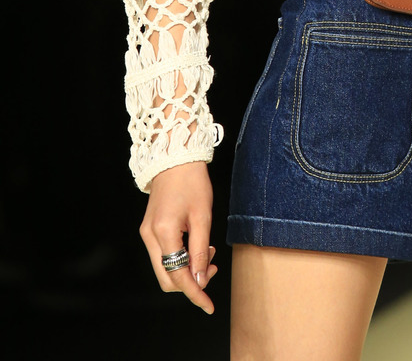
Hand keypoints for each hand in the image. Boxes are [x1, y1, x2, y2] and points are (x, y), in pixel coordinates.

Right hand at [140, 161, 217, 313]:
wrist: (176, 157)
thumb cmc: (193, 182)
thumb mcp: (203, 216)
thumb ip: (201, 251)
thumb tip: (201, 280)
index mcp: (163, 232)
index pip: (178, 276)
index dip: (195, 293)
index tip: (209, 306)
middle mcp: (149, 236)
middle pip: (167, 278)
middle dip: (190, 282)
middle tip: (212, 270)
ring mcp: (146, 233)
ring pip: (164, 268)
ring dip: (186, 270)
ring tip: (208, 253)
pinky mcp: (149, 229)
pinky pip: (163, 255)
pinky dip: (180, 258)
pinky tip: (196, 246)